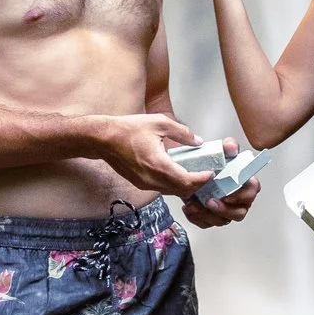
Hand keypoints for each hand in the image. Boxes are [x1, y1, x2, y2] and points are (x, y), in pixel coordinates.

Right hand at [92, 113, 210, 197]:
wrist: (103, 139)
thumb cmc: (127, 129)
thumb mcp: (159, 122)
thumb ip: (182, 133)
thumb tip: (198, 141)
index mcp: (158, 165)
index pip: (187, 181)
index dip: (202, 179)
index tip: (211, 172)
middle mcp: (152, 179)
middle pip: (182, 191)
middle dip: (196, 185)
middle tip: (206, 175)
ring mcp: (145, 184)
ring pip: (172, 192)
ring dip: (184, 186)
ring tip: (194, 173)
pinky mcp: (140, 184)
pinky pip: (161, 189)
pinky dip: (173, 184)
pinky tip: (177, 172)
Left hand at [181, 140, 260, 227]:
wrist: (192, 172)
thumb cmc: (211, 163)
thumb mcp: (220, 150)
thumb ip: (228, 146)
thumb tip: (231, 148)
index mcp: (245, 183)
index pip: (252, 191)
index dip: (241, 196)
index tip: (227, 194)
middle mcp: (238, 200)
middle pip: (239, 212)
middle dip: (224, 210)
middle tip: (208, 201)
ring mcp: (226, 211)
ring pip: (222, 220)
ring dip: (207, 215)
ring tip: (193, 204)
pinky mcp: (212, 217)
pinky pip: (207, 223)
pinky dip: (197, 218)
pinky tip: (189, 208)